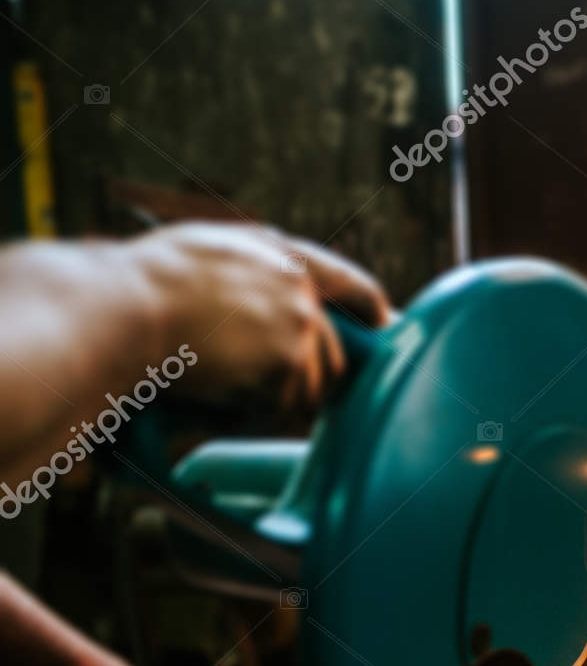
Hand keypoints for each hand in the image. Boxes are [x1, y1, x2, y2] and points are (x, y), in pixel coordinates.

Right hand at [127, 222, 392, 409]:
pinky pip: (286, 405)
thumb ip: (248, 276)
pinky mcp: (289, 357)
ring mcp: (299, 320)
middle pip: (334, 354)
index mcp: (277, 253)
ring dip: (281, 402)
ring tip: (232, 392)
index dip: (371, 312)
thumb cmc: (139, 288)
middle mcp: (298, 283)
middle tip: (281, 398)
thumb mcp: (204, 256)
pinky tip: (223, 395)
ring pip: (314, 385)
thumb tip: (272, 310)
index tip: (384, 330)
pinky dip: (258, 412)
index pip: (349, 283)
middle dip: (313, 383)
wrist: (123, 306)